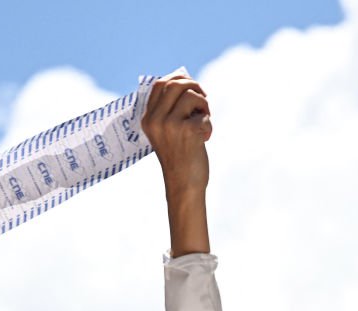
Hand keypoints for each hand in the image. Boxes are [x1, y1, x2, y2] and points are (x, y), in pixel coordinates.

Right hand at [141, 75, 211, 196]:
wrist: (184, 185)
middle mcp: (156, 120)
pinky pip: (204, 115)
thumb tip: (185, 83)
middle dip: (194, 86)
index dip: (177, 78)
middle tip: (204, 99)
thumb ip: (170, 111)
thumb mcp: (166, 132)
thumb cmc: (179, 158)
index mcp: (148, 119)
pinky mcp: (187, 131)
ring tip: (204, 120)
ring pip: (191, 95)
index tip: (191, 85)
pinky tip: (205, 139)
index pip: (159, 84)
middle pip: (175, 84)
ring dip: (204, 104)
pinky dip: (209, 124)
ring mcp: (170, 125)